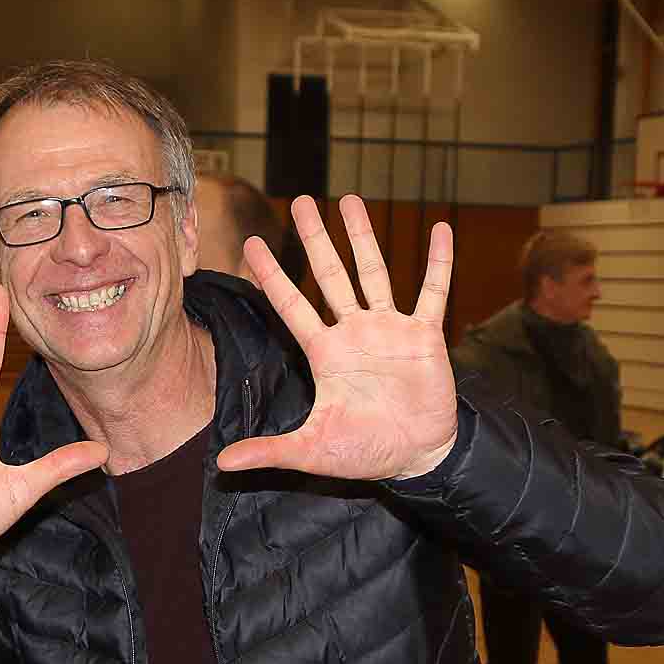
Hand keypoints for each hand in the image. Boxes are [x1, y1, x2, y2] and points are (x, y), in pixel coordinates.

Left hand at [218, 194, 458, 480]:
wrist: (415, 457)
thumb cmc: (363, 452)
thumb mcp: (311, 451)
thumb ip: (269, 452)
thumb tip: (222, 464)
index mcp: (324, 354)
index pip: (291, 305)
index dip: (272, 275)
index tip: (251, 243)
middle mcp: (353, 333)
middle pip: (330, 275)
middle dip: (315, 239)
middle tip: (300, 199)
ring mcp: (389, 330)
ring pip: (374, 273)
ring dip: (363, 237)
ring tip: (350, 199)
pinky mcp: (424, 336)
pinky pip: (433, 292)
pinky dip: (439, 263)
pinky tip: (441, 229)